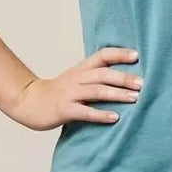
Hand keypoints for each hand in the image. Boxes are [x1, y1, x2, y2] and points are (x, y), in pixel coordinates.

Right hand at [8, 46, 142, 130]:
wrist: (29, 102)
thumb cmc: (58, 93)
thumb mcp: (76, 79)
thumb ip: (95, 77)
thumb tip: (125, 78)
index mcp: (81, 69)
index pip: (102, 55)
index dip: (119, 54)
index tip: (137, 55)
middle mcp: (77, 78)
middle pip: (103, 74)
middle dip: (124, 78)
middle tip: (142, 84)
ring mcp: (70, 94)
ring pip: (96, 91)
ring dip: (117, 94)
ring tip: (135, 98)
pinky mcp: (64, 110)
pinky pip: (85, 112)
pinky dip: (101, 114)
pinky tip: (115, 118)